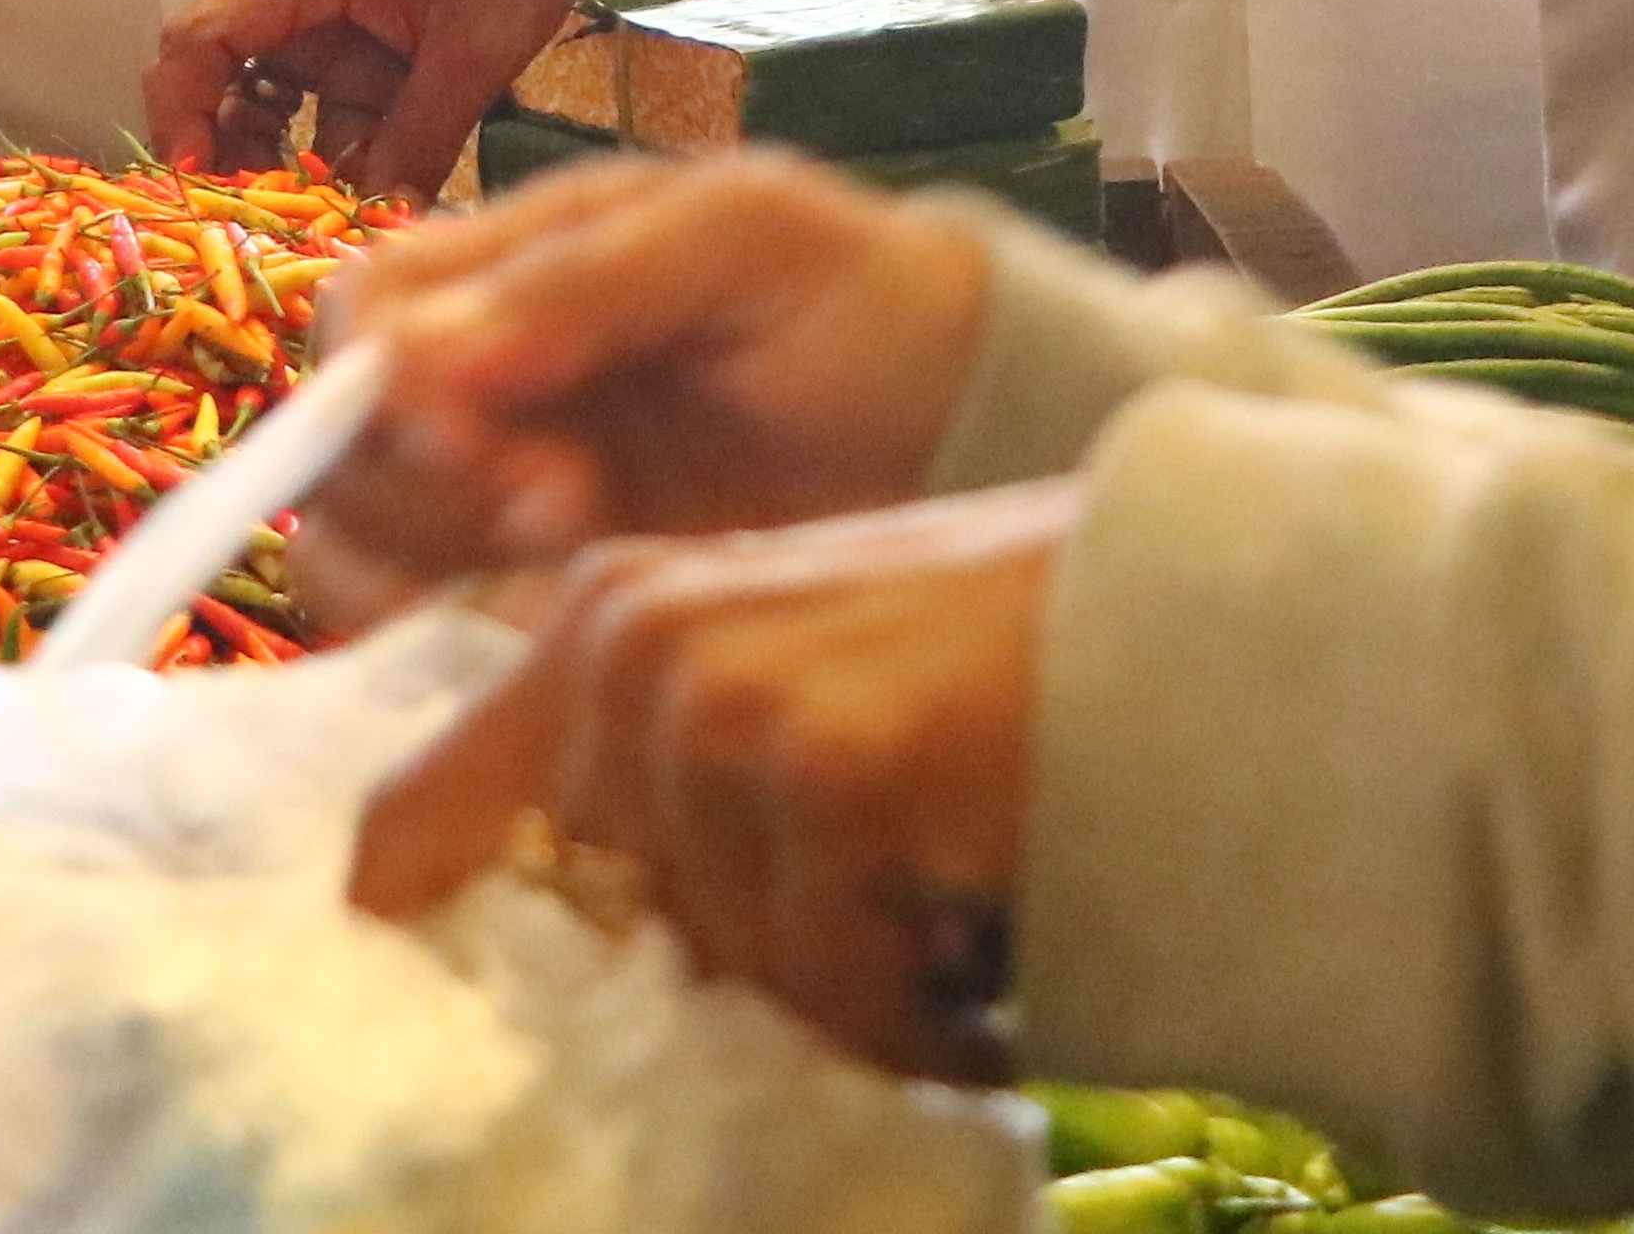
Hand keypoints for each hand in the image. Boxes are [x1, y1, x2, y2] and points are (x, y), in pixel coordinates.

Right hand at [141, 0, 626, 192]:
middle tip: (258, 233)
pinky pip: (313, 98)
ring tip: (309, 227)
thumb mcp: (475, 49)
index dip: (182, 119)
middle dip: (228, 157)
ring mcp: (314, 11)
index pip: (198, 42)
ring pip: (264, 98)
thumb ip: (421, 139)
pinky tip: (351, 197)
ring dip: (279, 159)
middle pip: (217, 77)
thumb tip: (381, 228)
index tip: (197, 190)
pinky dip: (323, 145)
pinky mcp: (347, 33)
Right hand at [295, 150, 988, 621]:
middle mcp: (483, 380)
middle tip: (563, 509)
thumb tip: (422, 356)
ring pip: (363, 544)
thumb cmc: (860, 299)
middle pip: (340, 443)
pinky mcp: (545, 592)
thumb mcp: (744, 239)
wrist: (964, 424)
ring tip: (577, 560)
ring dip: (434, 570)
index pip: (361, 314)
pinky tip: (566, 625)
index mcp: (511, 265)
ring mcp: (506, 495)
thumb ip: (589, 278)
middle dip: (423, 493)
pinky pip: (436, 626)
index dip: (382, 387)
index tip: (479, 445)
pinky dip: (461, 639)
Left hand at [348, 482, 1070, 1081]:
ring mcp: (727, 701)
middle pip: (596, 937)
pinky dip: (925, 1014)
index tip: (462, 1006)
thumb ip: (640, 781)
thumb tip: (480, 934)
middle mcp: (635, 642)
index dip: (433, 935)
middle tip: (871, 904)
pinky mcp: (830, 773)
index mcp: (603, 619)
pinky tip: (994, 932)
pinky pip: (834, 998)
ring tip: (946, 900)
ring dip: (847, 989)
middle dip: (730, 969)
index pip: (419, 826)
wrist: (1214, 628)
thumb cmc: (1008, 669)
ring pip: (726, 979)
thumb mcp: (787, 679)